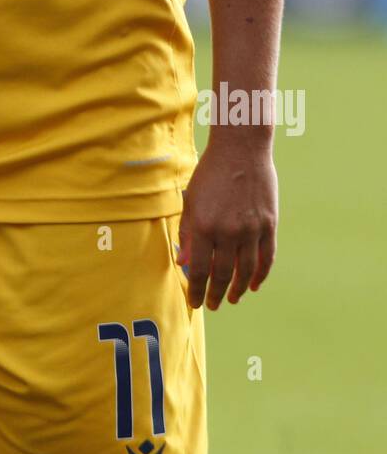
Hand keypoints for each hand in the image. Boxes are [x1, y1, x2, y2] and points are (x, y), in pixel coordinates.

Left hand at [178, 137, 277, 309]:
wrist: (241, 149)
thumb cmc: (211, 173)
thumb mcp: (191, 200)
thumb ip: (187, 233)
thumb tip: (183, 263)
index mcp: (203, 225)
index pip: (199, 270)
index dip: (197, 290)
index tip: (195, 302)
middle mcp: (228, 231)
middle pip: (222, 274)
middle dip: (215, 294)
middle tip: (213, 304)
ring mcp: (251, 229)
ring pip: (246, 271)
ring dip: (238, 289)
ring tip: (231, 298)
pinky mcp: (269, 224)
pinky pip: (266, 258)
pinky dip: (260, 275)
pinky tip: (254, 285)